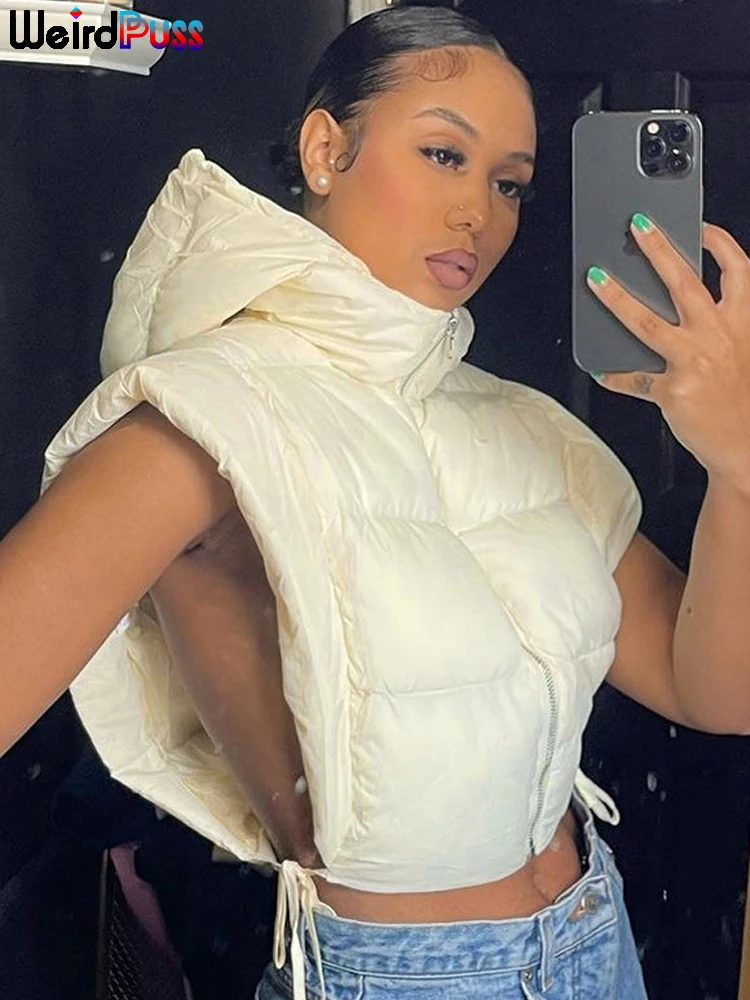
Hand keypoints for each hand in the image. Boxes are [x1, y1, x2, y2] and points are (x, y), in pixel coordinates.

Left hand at [587, 214, 749, 493]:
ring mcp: (693, 362)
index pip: (737, 269)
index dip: (718, 242)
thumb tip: (681, 309)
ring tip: (596, 280)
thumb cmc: (740, 401)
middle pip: (684, 282)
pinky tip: (601, 367)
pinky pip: (634, 378)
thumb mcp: (742, 353)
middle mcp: (718, 337)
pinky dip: (614, 374)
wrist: (746, 447)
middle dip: (658, 249)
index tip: (699, 226)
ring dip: (617, 298)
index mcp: (741, 324)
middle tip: (636, 226)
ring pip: (647, 321)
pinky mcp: (672, 390)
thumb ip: (721, 327)